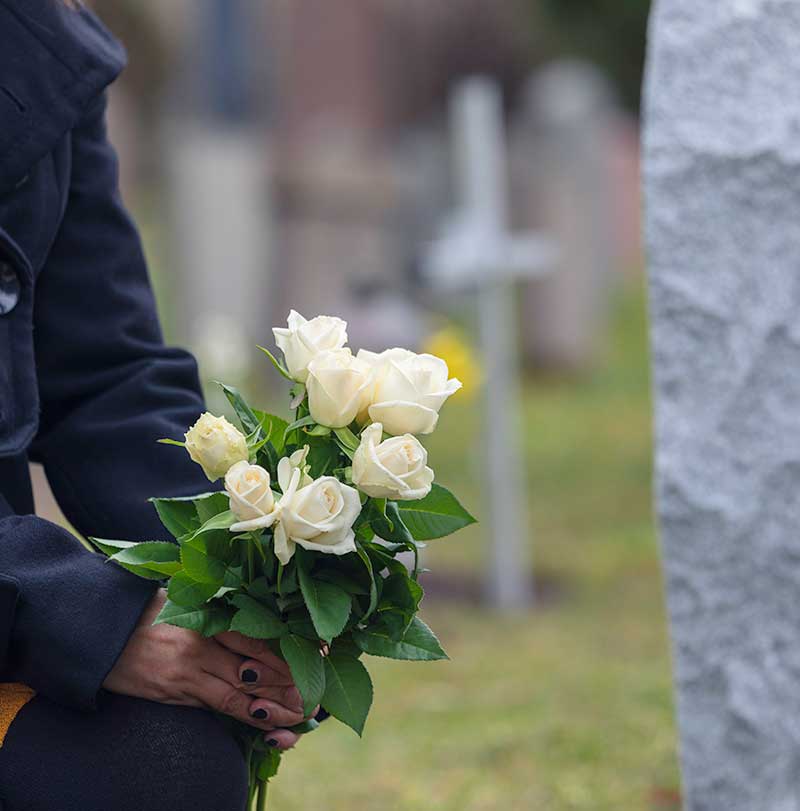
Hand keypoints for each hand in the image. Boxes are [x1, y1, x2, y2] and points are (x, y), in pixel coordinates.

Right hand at [103, 590, 305, 748]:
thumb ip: (220, 612)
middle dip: (291, 683)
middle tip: (318, 695)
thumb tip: (260, 622)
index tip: (320, 653)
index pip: (259, 635)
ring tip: (302, 715)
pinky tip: (268, 724)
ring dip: (274, 706)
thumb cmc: (146, 608)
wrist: (97, 630)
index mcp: (209, 614)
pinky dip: (246, 716)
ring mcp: (187, 672)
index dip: (291, 648)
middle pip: (257, 666)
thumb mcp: (186, 599)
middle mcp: (202, 644)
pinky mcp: (174, 693)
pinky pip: (217, 708)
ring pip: (241, 693)